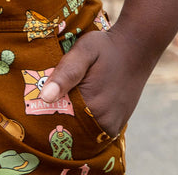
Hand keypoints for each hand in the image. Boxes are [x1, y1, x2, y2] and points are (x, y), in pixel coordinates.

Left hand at [39, 25, 153, 136]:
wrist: (136, 47)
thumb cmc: (106, 47)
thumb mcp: (84, 50)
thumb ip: (66, 72)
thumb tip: (45, 97)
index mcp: (93, 108)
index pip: (60, 121)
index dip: (47, 111)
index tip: (41, 98)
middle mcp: (104, 123)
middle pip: (71, 129)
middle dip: (60, 114)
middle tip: (55, 92)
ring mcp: (112, 126)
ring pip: (82, 130)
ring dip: (73, 117)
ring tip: (69, 95)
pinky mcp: (117, 124)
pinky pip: (93, 128)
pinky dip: (85, 118)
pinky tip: (82, 101)